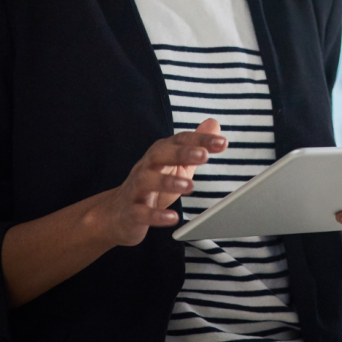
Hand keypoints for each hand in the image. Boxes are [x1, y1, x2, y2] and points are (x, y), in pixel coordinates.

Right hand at [86, 118, 226, 246]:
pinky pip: (140, 212)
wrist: (119, 214)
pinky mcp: (130, 212)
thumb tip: (213, 123)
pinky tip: (172, 218)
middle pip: (160, 154)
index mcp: (160, 154)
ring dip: (167, 182)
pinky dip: (156, 215)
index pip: (179, 141)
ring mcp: (136, 189)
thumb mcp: (177, 165)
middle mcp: (146, 167)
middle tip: (204, 155)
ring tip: (189, 186)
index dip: (200, 140)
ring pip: (146, 180)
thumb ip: (195, 147)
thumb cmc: (154, 187)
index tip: (222, 142)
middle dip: (181, 153)